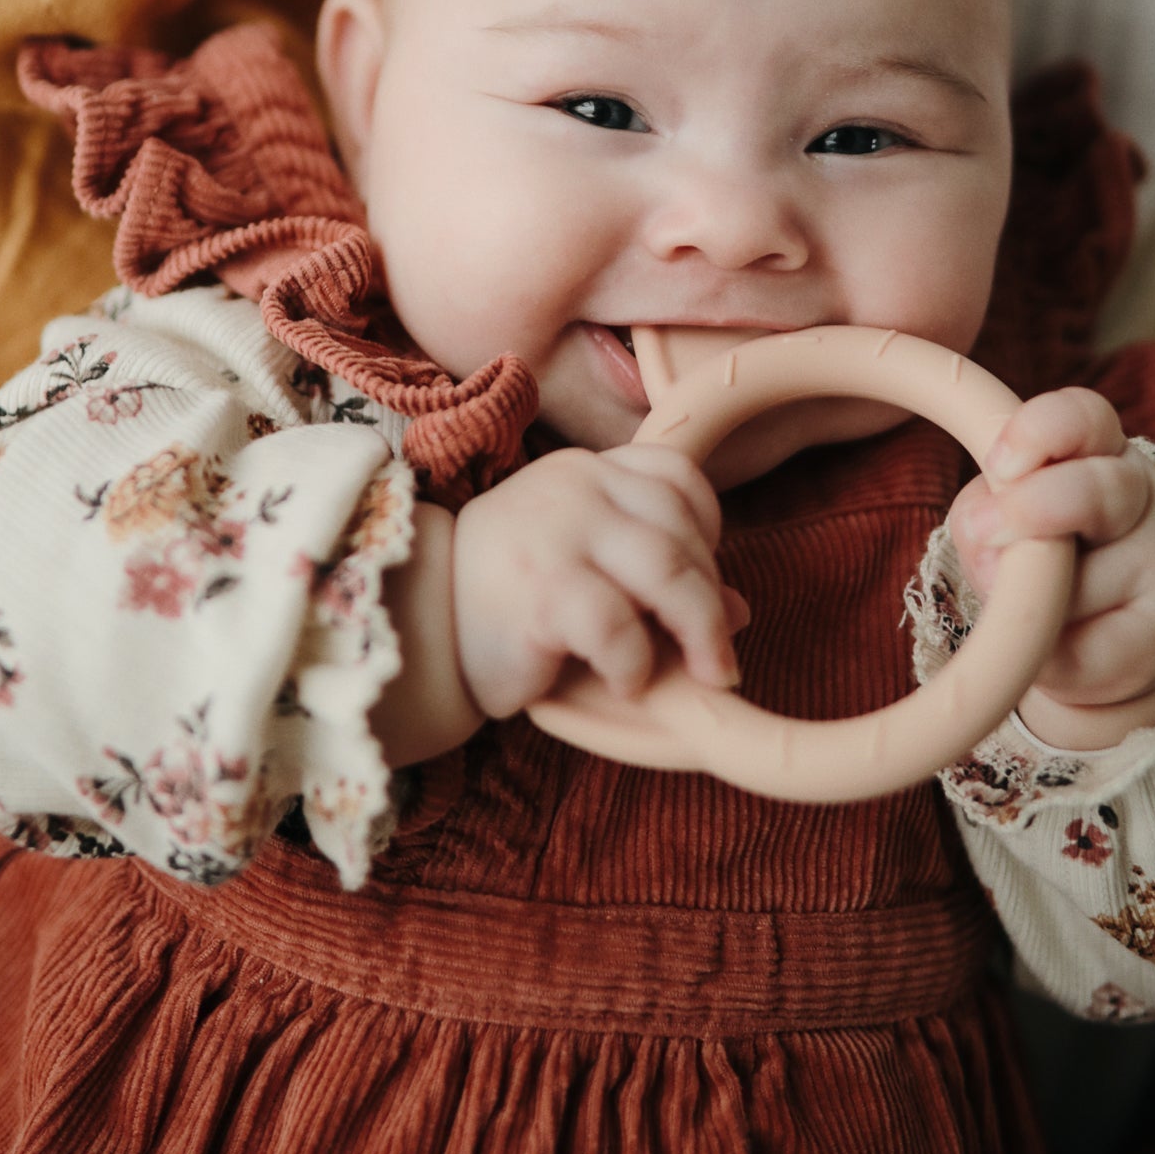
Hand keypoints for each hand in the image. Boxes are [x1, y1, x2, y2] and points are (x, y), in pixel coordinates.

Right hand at [450, 444, 749, 719]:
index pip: (675, 477)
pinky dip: (638, 663)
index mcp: (584, 471)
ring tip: (706, 675)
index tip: (703, 580)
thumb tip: (740, 612)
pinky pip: (619, 626)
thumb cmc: (503, 604)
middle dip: (713, 601)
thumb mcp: (585, 576)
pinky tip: (627, 683)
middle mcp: (574, 487)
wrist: (414, 630)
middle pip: (682, 531)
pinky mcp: (542, 589)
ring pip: (666, 570)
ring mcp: (558, 532)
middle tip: (721, 658)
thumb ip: (652, 581)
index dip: (708, 531)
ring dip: (701, 630)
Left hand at [947, 387, 1154, 748]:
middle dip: (1034, 508)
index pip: (1084, 417)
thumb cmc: (1042, 558)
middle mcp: (1141, 496)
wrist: (1105, 642)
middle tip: (984, 532)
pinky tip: (1051, 648)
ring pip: (1079, 585)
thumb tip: (985, 539)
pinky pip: (1080, 649)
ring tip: (1028, 610)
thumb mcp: (1002, 519)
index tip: (999, 464)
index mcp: (1098, 450)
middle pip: (1099, 489)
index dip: (1039, 432)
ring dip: (1030, 603)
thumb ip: (985, 512)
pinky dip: (1045, 656)